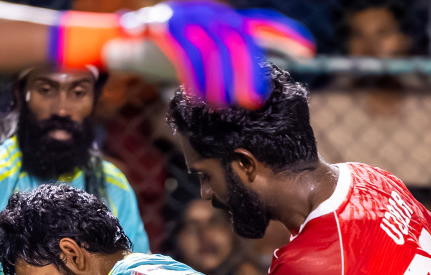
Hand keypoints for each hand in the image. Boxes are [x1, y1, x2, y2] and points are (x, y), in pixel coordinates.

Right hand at [71, 4, 314, 108]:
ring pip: (215, 51)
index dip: (285, 35)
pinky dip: (196, 79)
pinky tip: (199, 97)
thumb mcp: (200, 57)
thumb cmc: (164, 55)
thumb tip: (255, 94)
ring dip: (220, 82)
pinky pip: (189, 56)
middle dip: (249, 72)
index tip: (309, 50)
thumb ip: (225, 66)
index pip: (261, 24)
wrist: (122, 41)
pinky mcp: (167, 26)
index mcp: (222, 19)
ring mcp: (189, 17)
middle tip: (253, 100)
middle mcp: (210, 13)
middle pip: (240, 42)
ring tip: (221, 105)